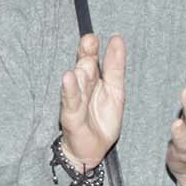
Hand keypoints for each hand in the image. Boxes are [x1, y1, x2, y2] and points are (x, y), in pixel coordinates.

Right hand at [58, 31, 126, 172]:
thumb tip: (117, 38)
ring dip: (81, 70)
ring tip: (85, 60)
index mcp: (94, 78)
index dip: (98, 48)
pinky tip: (68, 77)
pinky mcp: (70, 114)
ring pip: (79, 81)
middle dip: (87, 53)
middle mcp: (83, 86)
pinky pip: (70, 99)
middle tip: (89, 40)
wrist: (92, 150)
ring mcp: (76, 99)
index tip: (106, 36)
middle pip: (85, 66)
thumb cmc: (102, 119)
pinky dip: (70, 88)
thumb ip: (115, 66)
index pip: (94, 58)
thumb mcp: (115, 91)